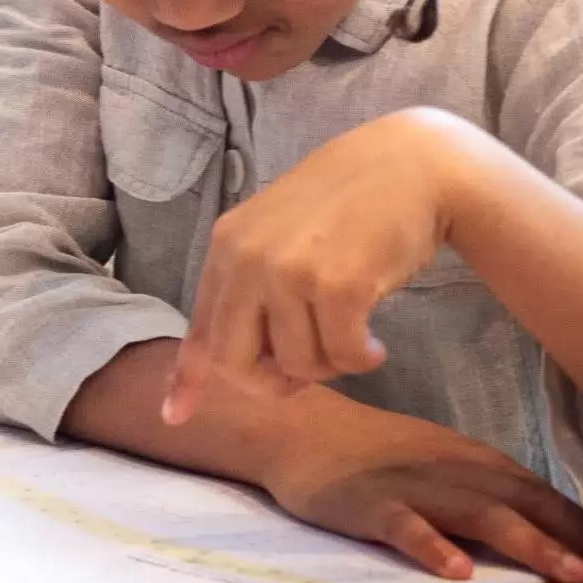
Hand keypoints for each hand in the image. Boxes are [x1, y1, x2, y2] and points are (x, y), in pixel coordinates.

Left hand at [168, 108, 476, 422]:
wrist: (409, 165)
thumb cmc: (348, 208)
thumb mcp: (280, 237)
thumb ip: (251, 289)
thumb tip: (227, 364)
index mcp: (226, 246)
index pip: (201, 327)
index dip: (189, 378)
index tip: (173, 416)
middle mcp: (246, 258)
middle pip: (237, 363)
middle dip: (273, 383)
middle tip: (309, 375)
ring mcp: (289, 270)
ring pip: (298, 366)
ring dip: (331, 365)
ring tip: (353, 332)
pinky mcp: (337, 285)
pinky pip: (343, 357)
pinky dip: (362, 359)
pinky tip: (378, 341)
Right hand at [260, 396, 582, 582]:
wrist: (297, 429)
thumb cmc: (377, 457)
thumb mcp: (442, 469)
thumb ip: (491, 498)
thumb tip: (558, 541)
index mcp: (477, 465)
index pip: (549, 500)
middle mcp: (454, 471)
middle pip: (529, 505)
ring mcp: (411, 486)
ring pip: (480, 514)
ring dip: (530, 543)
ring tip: (571, 575)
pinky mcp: (368, 503)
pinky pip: (403, 525)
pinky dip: (431, 546)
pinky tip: (456, 570)